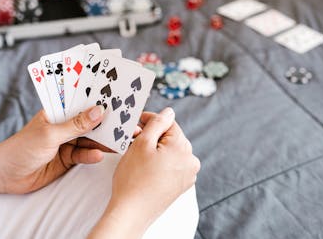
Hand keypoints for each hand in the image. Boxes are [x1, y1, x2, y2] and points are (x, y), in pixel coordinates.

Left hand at [0, 105, 109, 193]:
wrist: (5, 176)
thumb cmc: (21, 148)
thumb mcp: (50, 134)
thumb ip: (76, 125)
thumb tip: (99, 112)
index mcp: (58, 112)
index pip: (82, 103)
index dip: (99, 101)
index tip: (119, 99)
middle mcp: (64, 125)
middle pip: (90, 122)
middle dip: (107, 123)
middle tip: (127, 124)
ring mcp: (67, 142)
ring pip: (90, 139)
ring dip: (104, 140)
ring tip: (119, 141)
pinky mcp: (68, 158)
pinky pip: (84, 154)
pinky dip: (92, 155)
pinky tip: (99, 155)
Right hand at [88, 108, 199, 237]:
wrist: (132, 212)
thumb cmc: (133, 179)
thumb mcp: (142, 143)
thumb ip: (157, 123)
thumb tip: (169, 111)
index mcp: (183, 147)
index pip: (169, 123)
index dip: (151, 120)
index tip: (136, 122)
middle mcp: (191, 160)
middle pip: (171, 137)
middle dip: (153, 135)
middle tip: (133, 139)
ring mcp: (188, 174)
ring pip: (171, 151)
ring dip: (157, 149)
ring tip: (138, 154)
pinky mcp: (182, 185)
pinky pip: (173, 165)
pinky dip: (161, 162)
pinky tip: (146, 168)